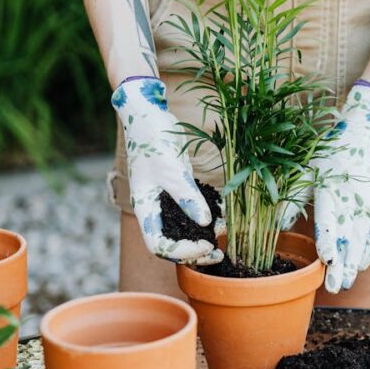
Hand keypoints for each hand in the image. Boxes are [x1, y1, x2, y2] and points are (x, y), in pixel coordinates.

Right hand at [112, 77, 221, 263]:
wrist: (148, 115)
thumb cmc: (153, 140)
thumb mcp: (172, 170)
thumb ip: (188, 197)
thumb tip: (204, 224)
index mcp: (145, 208)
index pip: (158, 245)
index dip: (182, 252)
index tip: (206, 245)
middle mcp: (154, 209)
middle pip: (172, 242)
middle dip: (195, 251)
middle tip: (219, 253)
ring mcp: (166, 199)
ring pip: (184, 229)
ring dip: (203, 235)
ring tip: (224, 235)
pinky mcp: (179, 188)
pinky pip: (192, 210)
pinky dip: (207, 216)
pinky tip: (223, 216)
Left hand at [311, 81, 369, 291]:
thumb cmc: (332, 150)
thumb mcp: (307, 168)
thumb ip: (292, 198)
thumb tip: (276, 226)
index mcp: (332, 188)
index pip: (331, 221)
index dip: (329, 242)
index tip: (326, 262)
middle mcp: (355, 198)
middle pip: (349, 238)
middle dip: (343, 265)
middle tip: (335, 287)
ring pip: (364, 240)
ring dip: (356, 263)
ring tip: (346, 282)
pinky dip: (369, 250)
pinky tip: (362, 264)